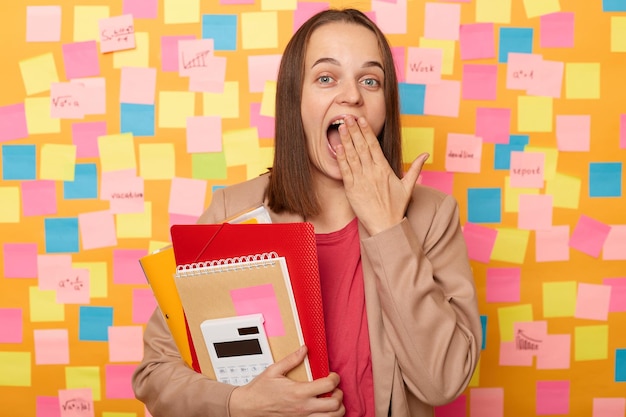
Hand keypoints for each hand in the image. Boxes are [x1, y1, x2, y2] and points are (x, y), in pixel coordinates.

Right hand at [229, 346, 344, 416]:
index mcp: (298, 392)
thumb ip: (291, 360)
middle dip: (340, 395)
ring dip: (337, 409)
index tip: (333, 375)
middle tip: (335, 388)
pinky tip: (323, 409)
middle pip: (334, 405)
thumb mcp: (274, 370)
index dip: (335, 378)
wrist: (248, 407)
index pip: (327, 386)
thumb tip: (304, 349)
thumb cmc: (259, 390)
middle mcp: (303, 408)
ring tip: (332, 400)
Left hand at [335, 116, 428, 234]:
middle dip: (354, 131)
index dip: (366, 131)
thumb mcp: (408, 186)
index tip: (361, 120)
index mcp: (384, 169)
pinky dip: (341, 158)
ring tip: (341, 127)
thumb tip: (426, 154)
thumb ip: (416, 168)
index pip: (374, 145)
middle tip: (347, 117)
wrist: (385, 225)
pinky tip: (337, 147)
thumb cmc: (396, 207)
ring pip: (352, 156)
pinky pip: (345, 170)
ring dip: (346, 140)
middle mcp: (372, 172)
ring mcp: (361, 180)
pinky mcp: (352, 189)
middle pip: (361, 147)